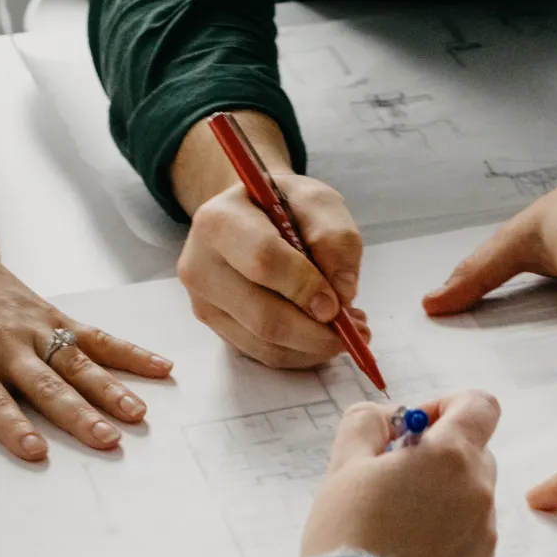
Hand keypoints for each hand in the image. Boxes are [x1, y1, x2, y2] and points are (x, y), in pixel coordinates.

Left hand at [0, 217, 173, 460]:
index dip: (12, 424)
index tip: (36, 449)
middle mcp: (4, 345)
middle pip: (45, 386)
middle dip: (77, 414)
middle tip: (107, 440)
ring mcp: (34, 330)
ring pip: (77, 364)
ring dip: (111, 390)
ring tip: (138, 416)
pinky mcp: (53, 318)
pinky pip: (96, 337)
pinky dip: (129, 353)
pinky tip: (161, 370)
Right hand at [170, 111, 366, 369]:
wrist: (250, 219)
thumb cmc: (284, 207)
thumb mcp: (317, 202)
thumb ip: (336, 237)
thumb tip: (343, 292)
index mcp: (219, 222)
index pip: (263, 261)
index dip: (305, 287)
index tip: (339, 303)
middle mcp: (200, 267)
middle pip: (263, 316)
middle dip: (317, 330)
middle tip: (356, 329)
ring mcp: (205, 303)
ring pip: (266, 344)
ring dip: (315, 345)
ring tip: (347, 328)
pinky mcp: (218, 330)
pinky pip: (266, 355)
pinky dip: (303, 352)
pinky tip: (324, 333)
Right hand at [301, 390, 501, 556]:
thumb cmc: (349, 538)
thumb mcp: (344, 467)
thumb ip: (367, 424)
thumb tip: (388, 417)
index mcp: (451, 457)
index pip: (479, 406)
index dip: (445, 407)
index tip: (411, 430)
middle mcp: (479, 492)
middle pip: (473, 453)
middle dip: (436, 457)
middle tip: (389, 480)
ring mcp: (484, 535)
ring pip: (468, 498)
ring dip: (438, 499)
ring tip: (391, 526)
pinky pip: (467, 538)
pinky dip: (443, 537)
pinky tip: (405, 556)